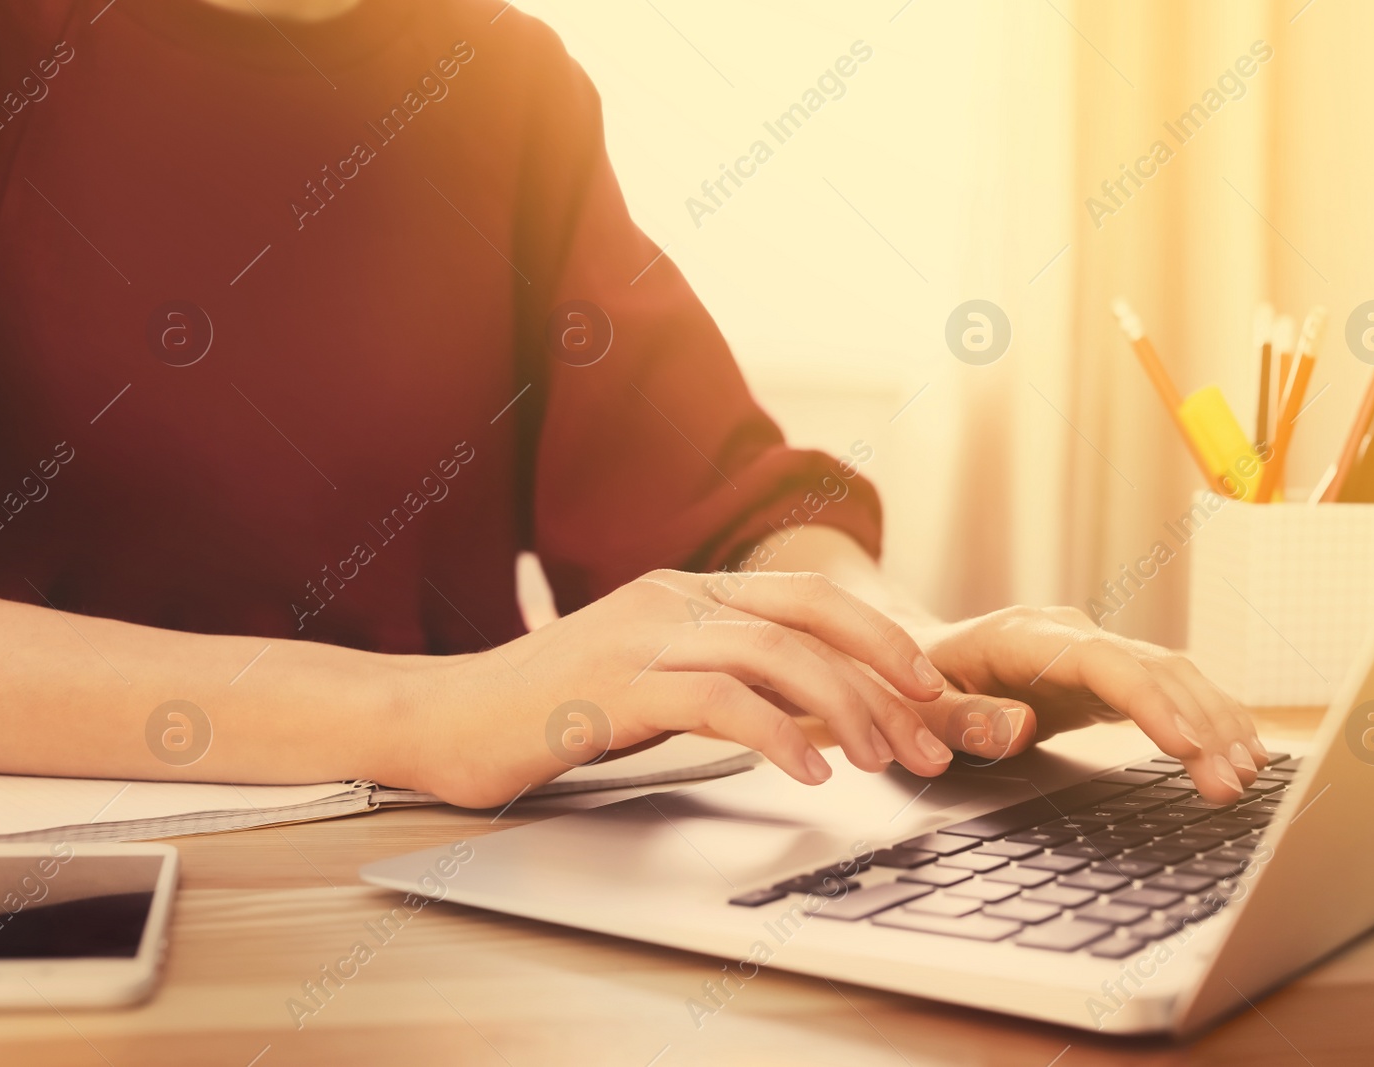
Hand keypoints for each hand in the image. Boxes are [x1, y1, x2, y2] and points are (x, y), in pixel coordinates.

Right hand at [402, 570, 956, 806]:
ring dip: (846, 708)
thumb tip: (815, 715)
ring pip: (774, 653)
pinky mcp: (611, 685)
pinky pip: (716, 699)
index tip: (928, 693)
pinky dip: (774, 731)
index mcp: (687, 593)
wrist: (442, 719)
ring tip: (887, 760)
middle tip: (931, 731)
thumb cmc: (550, 712)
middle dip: (883, 670)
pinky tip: (808, 770)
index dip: (877, 639)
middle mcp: (672, 600)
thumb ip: (726, 685)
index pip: (805, 599)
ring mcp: (640, 635)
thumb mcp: (653, 688)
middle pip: (806, 614)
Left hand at [910, 606, 1269, 801]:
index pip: (1103, 662)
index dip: (1150, 701)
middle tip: (1231, 785)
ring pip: (1172, 676)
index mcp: (1024, 636)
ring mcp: (1092, 652)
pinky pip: (1168, 691)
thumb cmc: (912, 685)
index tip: (1187, 746)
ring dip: (1215, 723)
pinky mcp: (1105, 677)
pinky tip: (1239, 752)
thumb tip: (1024, 727)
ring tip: (1248, 776)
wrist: (914, 659)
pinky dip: (1206, 720)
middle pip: (1152, 669)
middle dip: (1199, 725)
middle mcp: (1069, 635)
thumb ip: (963, 718)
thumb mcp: (918, 706)